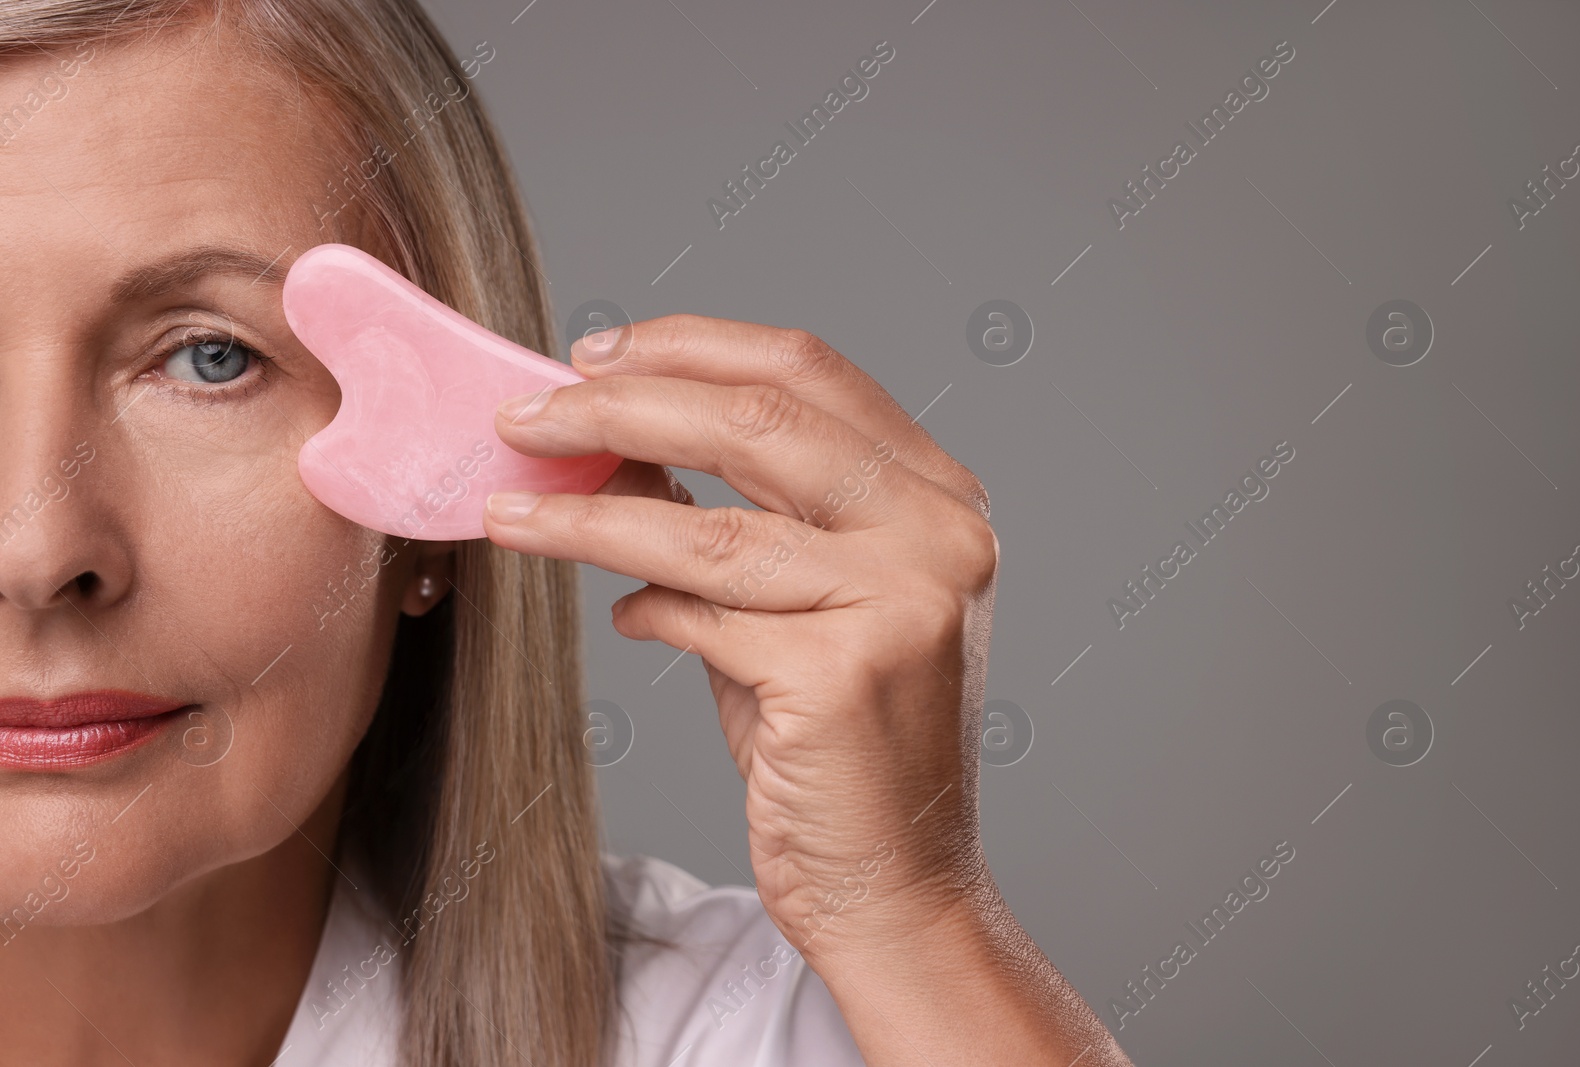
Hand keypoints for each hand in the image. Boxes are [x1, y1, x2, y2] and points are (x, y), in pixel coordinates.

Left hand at [483, 314, 996, 946]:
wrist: (895, 886)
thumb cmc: (839, 744)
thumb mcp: (796, 603)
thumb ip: (733, 518)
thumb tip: (616, 441)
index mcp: (937, 496)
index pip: (808, 370)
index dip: (690, 346)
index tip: (595, 354)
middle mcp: (937, 535)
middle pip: (755, 420)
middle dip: (618, 409)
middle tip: (525, 416)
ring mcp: (902, 602)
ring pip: (706, 528)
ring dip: (586, 513)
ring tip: (510, 507)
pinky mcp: (845, 675)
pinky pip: (700, 618)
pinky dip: (645, 610)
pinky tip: (626, 617)